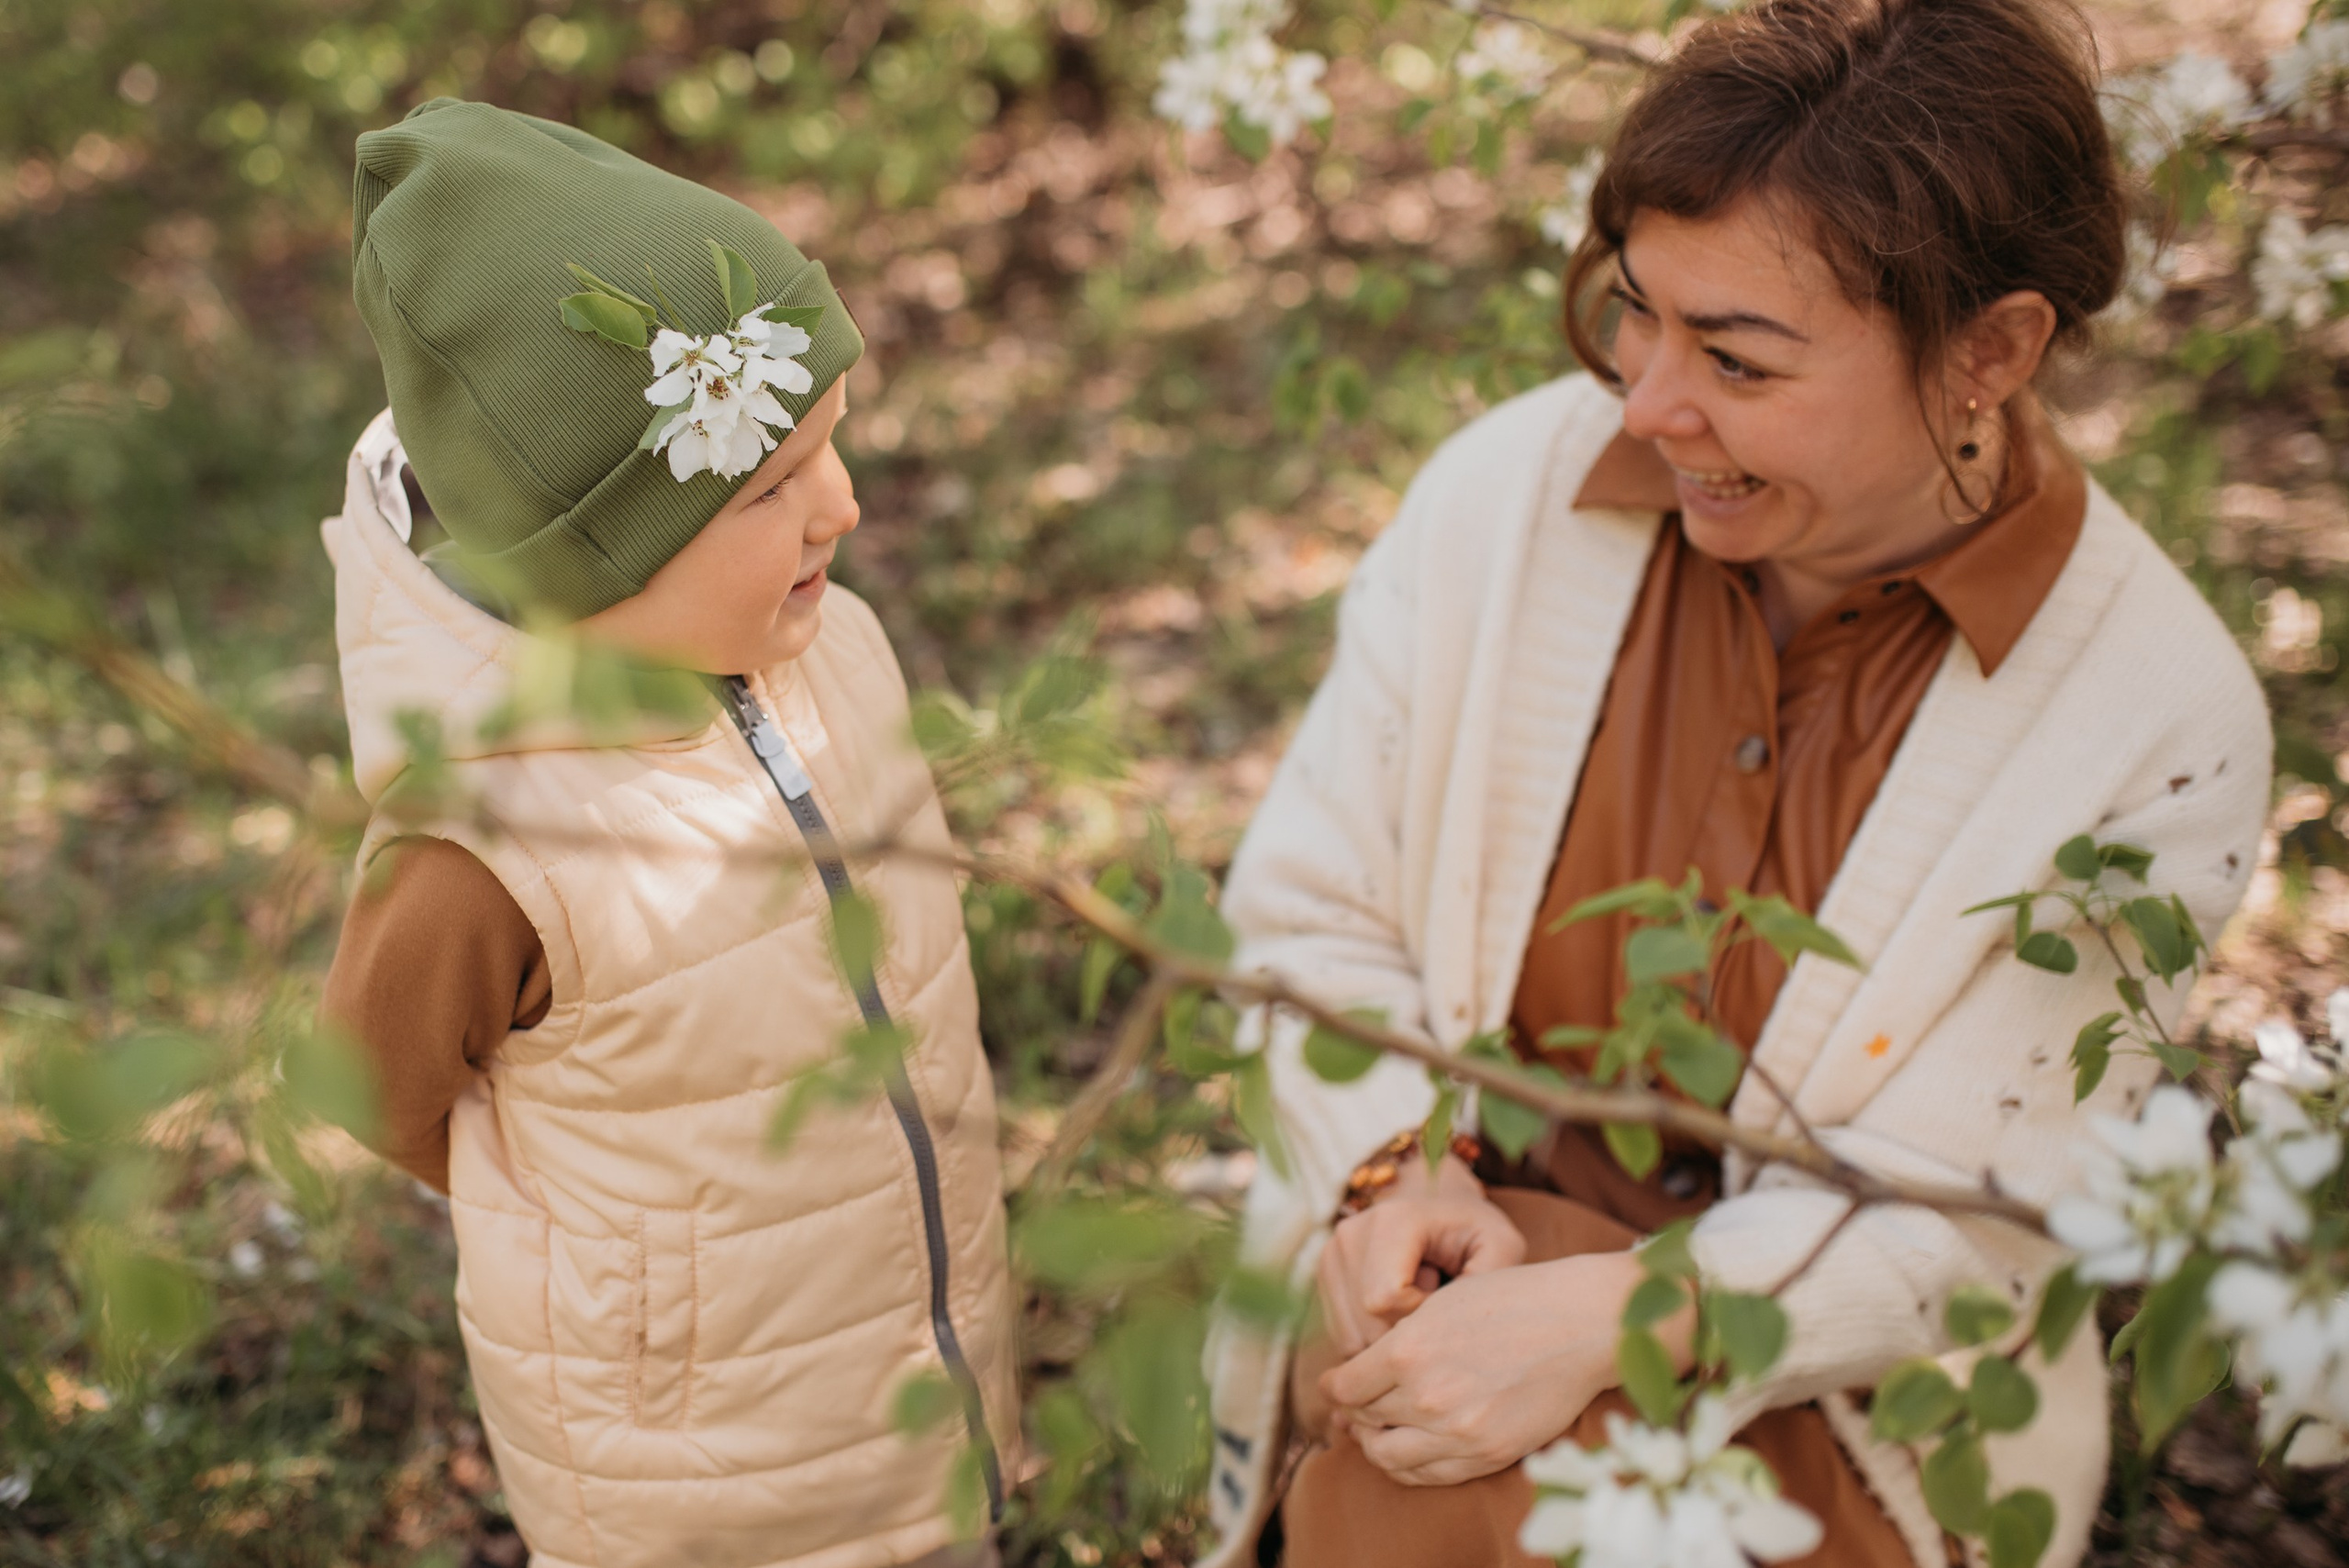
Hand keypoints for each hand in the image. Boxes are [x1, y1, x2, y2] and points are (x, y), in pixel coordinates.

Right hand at [1315, 1154, 1525, 1359]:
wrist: (1441, 1209)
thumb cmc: (1475, 1233)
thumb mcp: (1500, 1247)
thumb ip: (1488, 1282)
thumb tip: (1453, 1332)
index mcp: (1392, 1220)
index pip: (1386, 1300)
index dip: (1422, 1316)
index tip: (1446, 1293)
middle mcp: (1349, 1233)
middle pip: (1364, 1327)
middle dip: (1406, 1336)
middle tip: (1434, 1305)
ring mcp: (1330, 1255)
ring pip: (1350, 1340)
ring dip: (1389, 1341)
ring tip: (1416, 1305)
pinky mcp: (1323, 1276)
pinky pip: (1343, 1339)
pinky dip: (1374, 1340)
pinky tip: (1397, 1312)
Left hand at [1319, 1249, 1693, 1487]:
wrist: (1577, 1324)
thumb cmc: (1511, 1301)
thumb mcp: (1441, 1304)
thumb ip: (1399, 1340)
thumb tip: (1361, 1370)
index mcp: (1407, 1349)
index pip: (1345, 1387)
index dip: (1336, 1388)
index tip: (1339, 1385)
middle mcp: (1425, 1394)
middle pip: (1364, 1419)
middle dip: (1356, 1412)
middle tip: (1358, 1406)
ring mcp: (1456, 1430)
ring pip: (1388, 1455)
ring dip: (1377, 1445)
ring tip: (1382, 1432)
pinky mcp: (1486, 1453)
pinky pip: (1428, 1474)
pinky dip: (1410, 1466)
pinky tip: (1413, 1449)